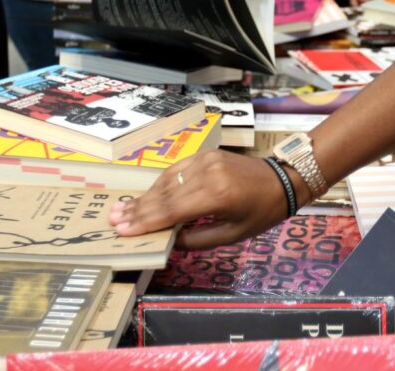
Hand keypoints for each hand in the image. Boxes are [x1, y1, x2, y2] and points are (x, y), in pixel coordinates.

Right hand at [108, 150, 310, 248]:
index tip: (122, 230)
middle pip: (164, 194)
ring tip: (122, 209)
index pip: (172, 210)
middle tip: (112, 220)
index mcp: (217, 196)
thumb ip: (198, 239)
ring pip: (166, 180)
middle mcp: (207, 173)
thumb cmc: (261, 212)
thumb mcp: (233, 234)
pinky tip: (145, 195)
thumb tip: (169, 241)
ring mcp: (205, 160)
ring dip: (144, 196)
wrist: (282, 179)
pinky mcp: (205, 154)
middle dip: (137, 209)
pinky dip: (159, 184)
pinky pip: (176, 170)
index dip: (145, 221)